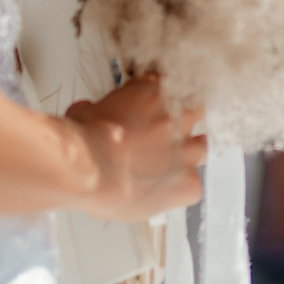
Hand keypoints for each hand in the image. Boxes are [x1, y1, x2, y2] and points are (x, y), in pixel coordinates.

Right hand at [66, 75, 204, 222]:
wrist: (91, 167)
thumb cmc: (83, 138)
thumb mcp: (83, 111)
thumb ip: (96, 109)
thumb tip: (89, 112)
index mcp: (153, 92)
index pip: (168, 88)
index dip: (160, 104)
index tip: (150, 114)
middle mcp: (178, 117)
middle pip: (194, 112)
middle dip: (181, 124)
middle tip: (162, 140)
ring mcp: (186, 150)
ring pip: (201, 148)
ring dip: (186, 156)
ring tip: (163, 169)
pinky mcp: (188, 182)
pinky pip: (194, 186)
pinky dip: (180, 190)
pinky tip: (160, 194)